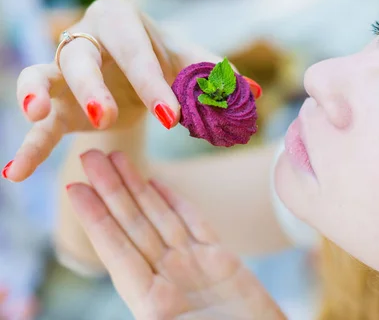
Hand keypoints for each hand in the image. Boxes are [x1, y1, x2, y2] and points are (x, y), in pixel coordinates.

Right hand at [8, 0, 222, 181]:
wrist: (134, 70)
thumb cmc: (164, 59)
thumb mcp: (189, 64)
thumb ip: (217, 76)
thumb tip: (253, 94)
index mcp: (121, 22)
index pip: (135, 51)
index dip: (151, 82)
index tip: (172, 116)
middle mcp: (86, 40)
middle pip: (80, 58)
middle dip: (92, 87)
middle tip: (108, 116)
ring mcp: (65, 72)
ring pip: (44, 77)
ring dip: (37, 93)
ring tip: (38, 112)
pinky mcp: (56, 106)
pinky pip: (38, 124)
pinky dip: (27, 147)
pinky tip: (13, 173)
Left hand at [67, 150, 285, 319]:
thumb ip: (153, 312)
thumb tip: (139, 304)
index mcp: (152, 301)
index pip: (117, 252)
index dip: (96, 219)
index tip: (75, 190)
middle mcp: (169, 278)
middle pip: (134, 226)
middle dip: (111, 190)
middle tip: (89, 155)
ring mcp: (194, 266)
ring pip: (160, 218)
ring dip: (137, 188)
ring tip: (116, 158)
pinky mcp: (222, 260)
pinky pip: (194, 224)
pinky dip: (176, 203)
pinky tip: (159, 183)